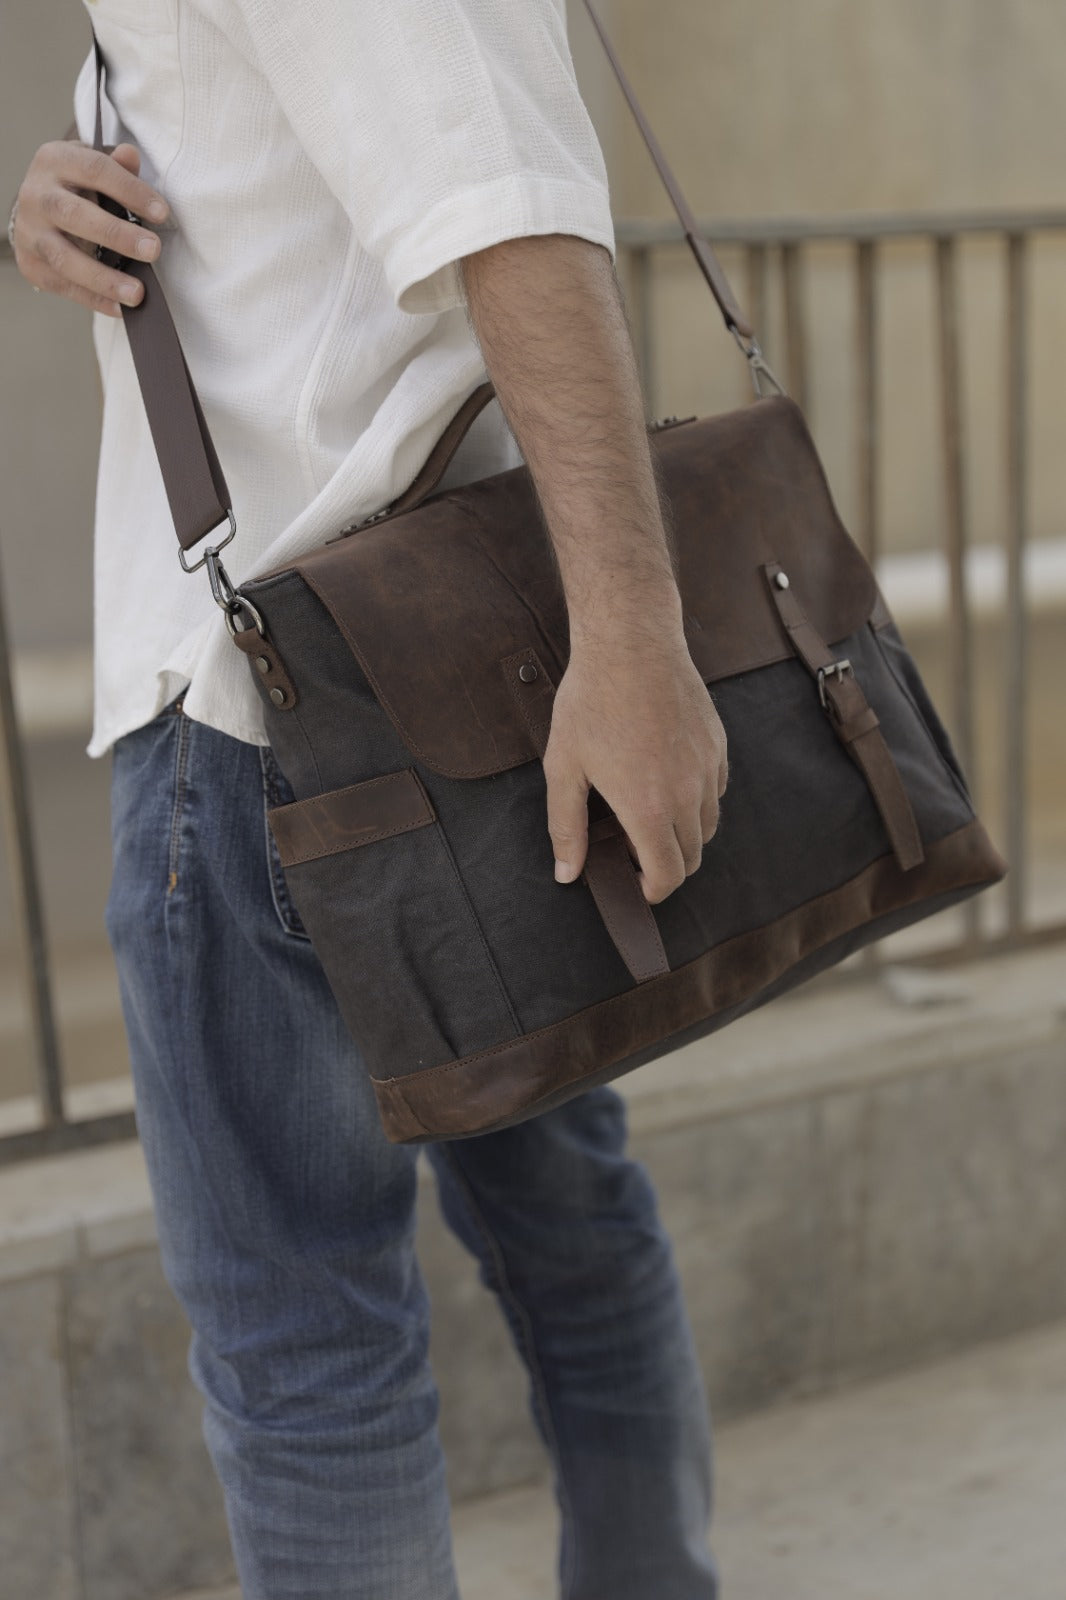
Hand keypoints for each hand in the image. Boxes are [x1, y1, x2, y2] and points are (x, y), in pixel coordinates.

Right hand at [10, 140, 167, 317]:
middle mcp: (36, 195)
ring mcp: (30, 232)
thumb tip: (131, 156)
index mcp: (55, 160)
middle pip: (74, 215)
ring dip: (104, 278)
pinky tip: (122, 308)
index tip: (162, 213)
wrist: (38, 208)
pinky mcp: (32, 264)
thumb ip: (116, 166)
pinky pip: (64, 286)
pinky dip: (95, 300)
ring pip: (64, 258)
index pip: (94, 170)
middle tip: (153, 251)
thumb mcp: (94, 167)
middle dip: (117, 235)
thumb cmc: (77, 186)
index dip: (130, 191)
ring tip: (138, 293)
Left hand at [544, 627, 728, 903]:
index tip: (636, 885)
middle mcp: (687, 794)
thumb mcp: (564, 766)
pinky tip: (667, 780)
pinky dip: (698, 800)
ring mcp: (707, 768)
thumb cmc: (592, 701)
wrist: (630, 642)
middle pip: (693, 857)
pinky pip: (716, 790)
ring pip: (708, 825)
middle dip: (667, 866)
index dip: (652, 890)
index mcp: (648, 807)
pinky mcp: (718, 744)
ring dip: (684, 835)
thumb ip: (566, 826)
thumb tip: (568, 873)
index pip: (668, 875)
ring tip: (650, 815)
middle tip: (635, 851)